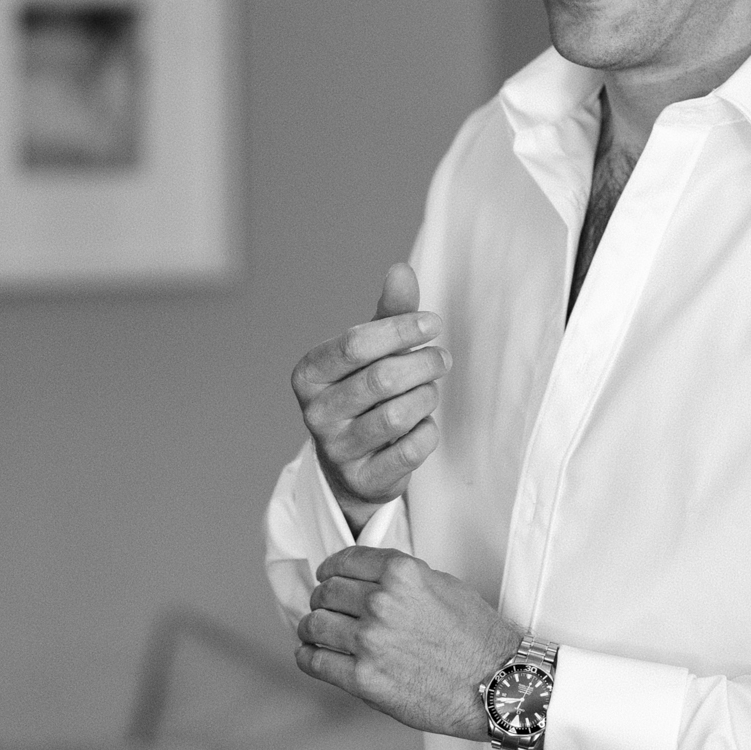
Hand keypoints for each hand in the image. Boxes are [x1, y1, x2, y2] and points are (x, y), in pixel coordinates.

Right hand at [291, 263, 449, 531]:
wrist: (354, 465)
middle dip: (423, 364)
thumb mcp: (372, 352)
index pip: (355, 342)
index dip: (401, 329)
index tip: (433, 324)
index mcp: (308, 374)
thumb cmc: (365, 393)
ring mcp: (336, 450)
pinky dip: (428, 432)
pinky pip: (411, 450)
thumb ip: (388, 313)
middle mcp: (315, 413)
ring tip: (430, 390)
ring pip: (397, 415)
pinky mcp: (363, 479)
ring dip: (427, 397)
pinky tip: (424, 424)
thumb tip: (401, 269)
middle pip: (381, 378)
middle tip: (441, 359)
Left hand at [295, 546, 521, 741]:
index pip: (345, 561)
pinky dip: (308, 657)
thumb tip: (368, 579)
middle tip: (325, 609)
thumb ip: (402, 579)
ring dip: (312, 628)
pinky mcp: (363, 679)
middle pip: (326, 592)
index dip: (331, 570)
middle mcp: (381, 602)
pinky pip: (314, 661)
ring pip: (314, 624)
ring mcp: (369, 641)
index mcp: (402, 573)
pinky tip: (313, 656)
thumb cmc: (478, 637)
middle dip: (322, 599)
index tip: (327, 577)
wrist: (497, 684)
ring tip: (318, 635)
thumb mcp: (444, 586)